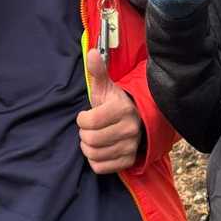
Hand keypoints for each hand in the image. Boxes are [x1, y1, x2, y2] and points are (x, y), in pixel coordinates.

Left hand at [76, 51, 142, 173]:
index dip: (82, 119)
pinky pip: (100, 167)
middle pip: (90, 140)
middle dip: (84, 134)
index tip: (86, 116)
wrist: (138, 120)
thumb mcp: (106, 87)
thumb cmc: (115, 103)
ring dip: (88, 147)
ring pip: (94, 155)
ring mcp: (130, 147)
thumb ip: (98, 71)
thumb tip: (93, 52)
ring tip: (94, 138)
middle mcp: (129, 129)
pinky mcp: (128, 161)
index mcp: (122, 109)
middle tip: (90, 128)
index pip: (89, 122)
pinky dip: (95, 160)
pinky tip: (100, 149)